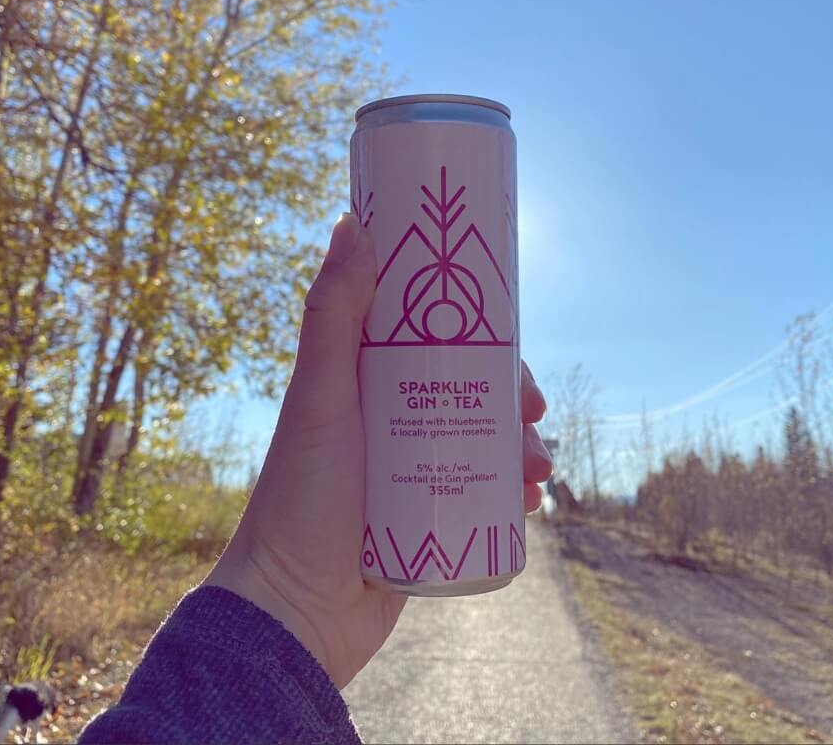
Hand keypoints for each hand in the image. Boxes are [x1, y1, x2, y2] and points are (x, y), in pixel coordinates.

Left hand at [204, 214, 552, 687]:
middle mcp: (393, 417)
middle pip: (471, 387)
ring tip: (536, 471)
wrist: (297, 610)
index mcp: (367, 379)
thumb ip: (333, 315)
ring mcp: (413, 467)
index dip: (478, 327)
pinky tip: (531, 503)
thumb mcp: (320, 397)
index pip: (434, 335)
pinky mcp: (430, 514)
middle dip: (512, 394)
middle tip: (532, 411)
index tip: (510, 333)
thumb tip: (352, 221)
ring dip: (522, 445)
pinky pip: (484, 492)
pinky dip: (514, 491)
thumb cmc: (301, 498)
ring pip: (485, 438)